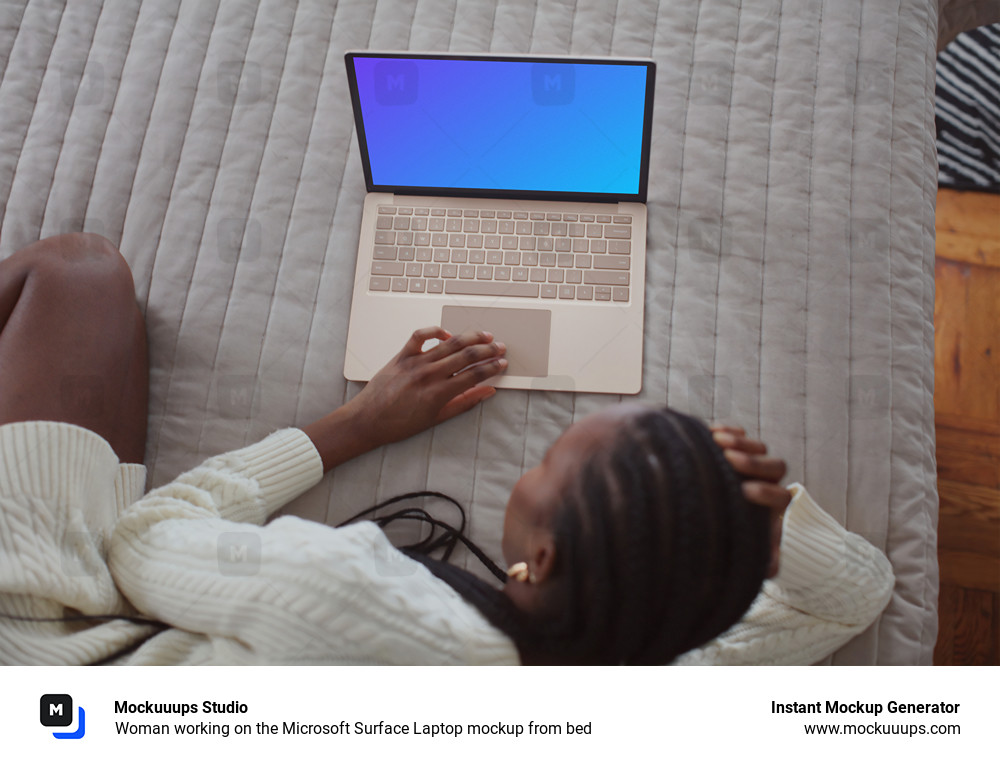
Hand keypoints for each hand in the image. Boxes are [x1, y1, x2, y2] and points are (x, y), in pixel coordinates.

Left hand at [346, 326, 506, 443]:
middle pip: (466, 355)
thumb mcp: (437, 418)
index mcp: (440, 393)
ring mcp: (415, 362)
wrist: (368, 420)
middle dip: (488, 349)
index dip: (493, 367)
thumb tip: (487, 392)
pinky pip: (420, 336)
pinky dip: (435, 331)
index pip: (475, 374)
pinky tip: (447, 334)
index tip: (502, 363)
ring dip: (470, 337)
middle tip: (500, 347)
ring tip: (484, 335)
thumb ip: (464, 403)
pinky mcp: (402, 356)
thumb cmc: (399, 424)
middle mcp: (429, 374)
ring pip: (449, 343)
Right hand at [710, 424, 789, 577]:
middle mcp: (766, 484)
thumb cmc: (730, 543)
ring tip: (717, 440)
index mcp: (772, 509)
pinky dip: (729, 430)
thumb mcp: (745, 554)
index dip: (765, 491)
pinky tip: (712, 432)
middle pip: (775, 466)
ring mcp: (751, 464)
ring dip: (740, 441)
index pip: (780, 496)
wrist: (710, 528)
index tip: (745, 491)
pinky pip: (740, 433)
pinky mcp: (733, 450)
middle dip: (753, 462)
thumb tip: (772, 568)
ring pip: (758, 447)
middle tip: (730, 459)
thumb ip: (761, 562)